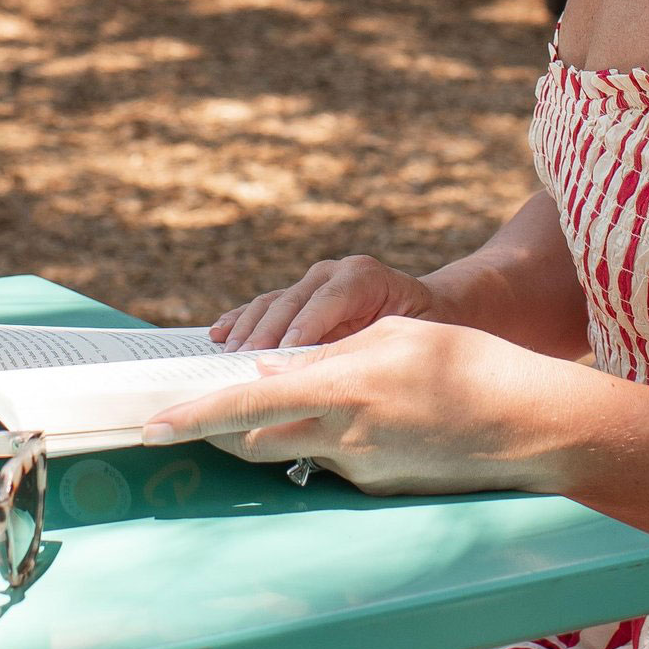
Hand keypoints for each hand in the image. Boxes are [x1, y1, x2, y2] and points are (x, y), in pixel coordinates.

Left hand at [150, 316, 568, 496]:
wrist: (532, 426)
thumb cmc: (470, 363)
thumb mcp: (395, 335)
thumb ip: (330, 353)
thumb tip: (278, 370)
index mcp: (345, 389)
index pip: (249, 403)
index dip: (195, 414)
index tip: (151, 424)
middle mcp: (345, 437)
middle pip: (253, 438)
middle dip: (218, 424)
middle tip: (187, 410)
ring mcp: (362, 469)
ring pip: (291, 448)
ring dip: (275, 426)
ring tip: (286, 396)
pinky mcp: (379, 485)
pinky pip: (332, 457)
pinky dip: (325, 434)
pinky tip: (365, 414)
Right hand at [210, 254, 444, 351]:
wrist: (430, 308)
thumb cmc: (424, 330)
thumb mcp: (407, 338)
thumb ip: (371, 349)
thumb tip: (334, 374)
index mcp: (363, 277)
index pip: (327, 299)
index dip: (304, 325)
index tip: (283, 352)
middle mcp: (332, 273)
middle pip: (291, 301)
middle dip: (266, 334)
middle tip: (243, 364)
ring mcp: (311, 282)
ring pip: (271, 303)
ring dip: (246, 330)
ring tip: (226, 356)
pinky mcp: (297, 297)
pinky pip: (263, 307)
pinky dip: (239, 320)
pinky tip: (218, 335)